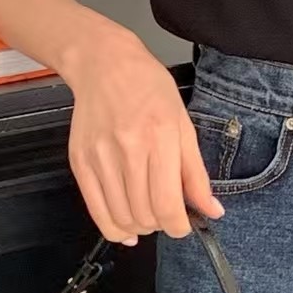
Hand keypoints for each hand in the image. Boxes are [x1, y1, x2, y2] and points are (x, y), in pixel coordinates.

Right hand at [63, 31, 224, 243]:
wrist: (105, 65)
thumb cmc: (148, 88)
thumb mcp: (184, 126)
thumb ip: (196, 175)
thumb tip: (211, 210)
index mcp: (159, 138)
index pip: (167, 203)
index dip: (178, 226)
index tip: (183, 225)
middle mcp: (127, 150)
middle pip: (144, 214)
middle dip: (161, 225)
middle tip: (167, 216)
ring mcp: (100, 158)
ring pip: (121, 217)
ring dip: (139, 226)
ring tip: (148, 215)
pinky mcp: (80, 163)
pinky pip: (96, 211)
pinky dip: (113, 227)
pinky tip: (126, 226)